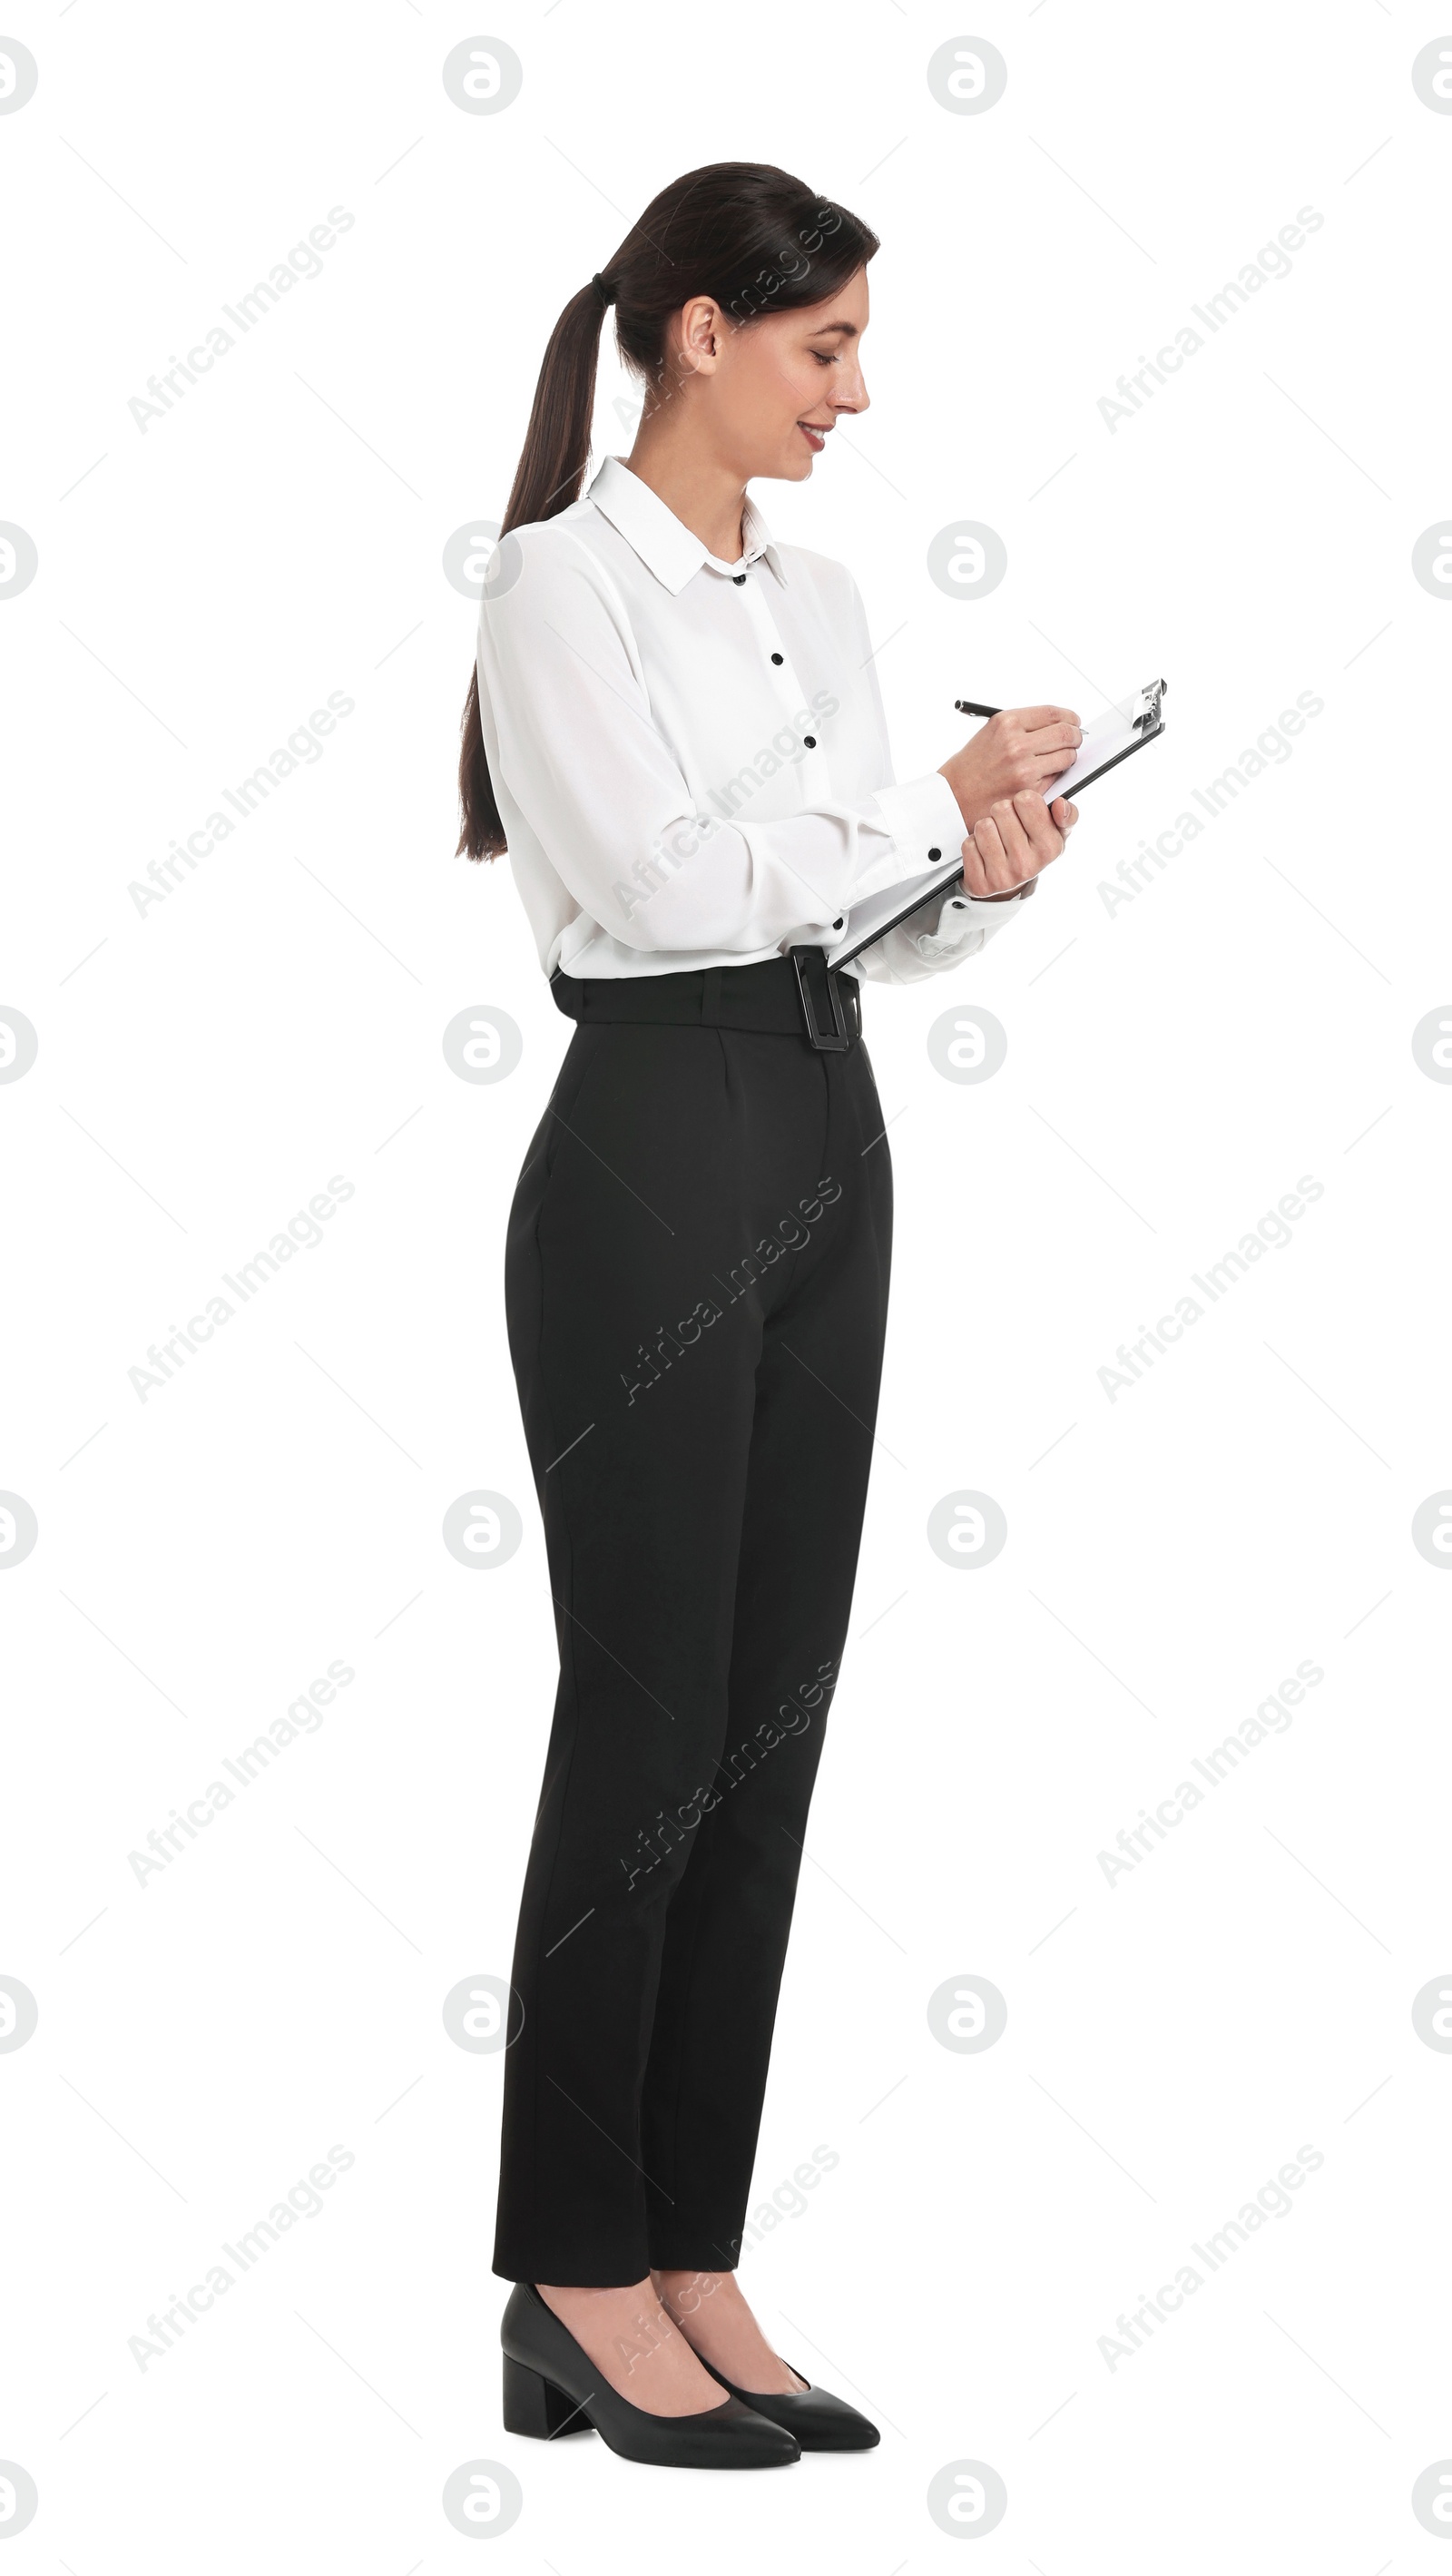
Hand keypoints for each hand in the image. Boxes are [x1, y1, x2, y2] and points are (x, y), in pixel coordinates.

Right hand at [939, 705, 1080, 828]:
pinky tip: (1044, 775)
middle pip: (1066, 733)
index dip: (1070, 717)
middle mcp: (1016, 743)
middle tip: (1075, 740)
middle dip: (1075, 736)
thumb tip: (1060, 723)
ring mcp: (1023, 768)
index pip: (1053, 713)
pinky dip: (1056, 775)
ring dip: (1069, 757)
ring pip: (1066, 756)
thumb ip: (1024, 726)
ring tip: (1060, 758)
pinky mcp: (1028, 791)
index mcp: (1007, 722)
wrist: (953, 795)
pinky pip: (1057, 778)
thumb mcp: (992, 732)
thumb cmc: (973, 764)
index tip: (1074, 722)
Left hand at [960, 789, 1077, 900]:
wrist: (1009, 883)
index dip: (1022, 800)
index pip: (1026, 799)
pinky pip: (968, 845)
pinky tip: (983, 852)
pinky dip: (973, 844)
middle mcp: (1028, 865)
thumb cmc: (1033, 849)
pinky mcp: (981, 884)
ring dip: (986, 827)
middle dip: (1002, 812)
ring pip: (983, 826)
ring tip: (996, 837)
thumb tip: (1061, 804)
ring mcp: (1003, 877)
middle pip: (1001, 808)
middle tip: (1007, 825)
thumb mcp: (1056, 833)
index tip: (1024, 811)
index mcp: (1050, 847)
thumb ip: (1067, 815)